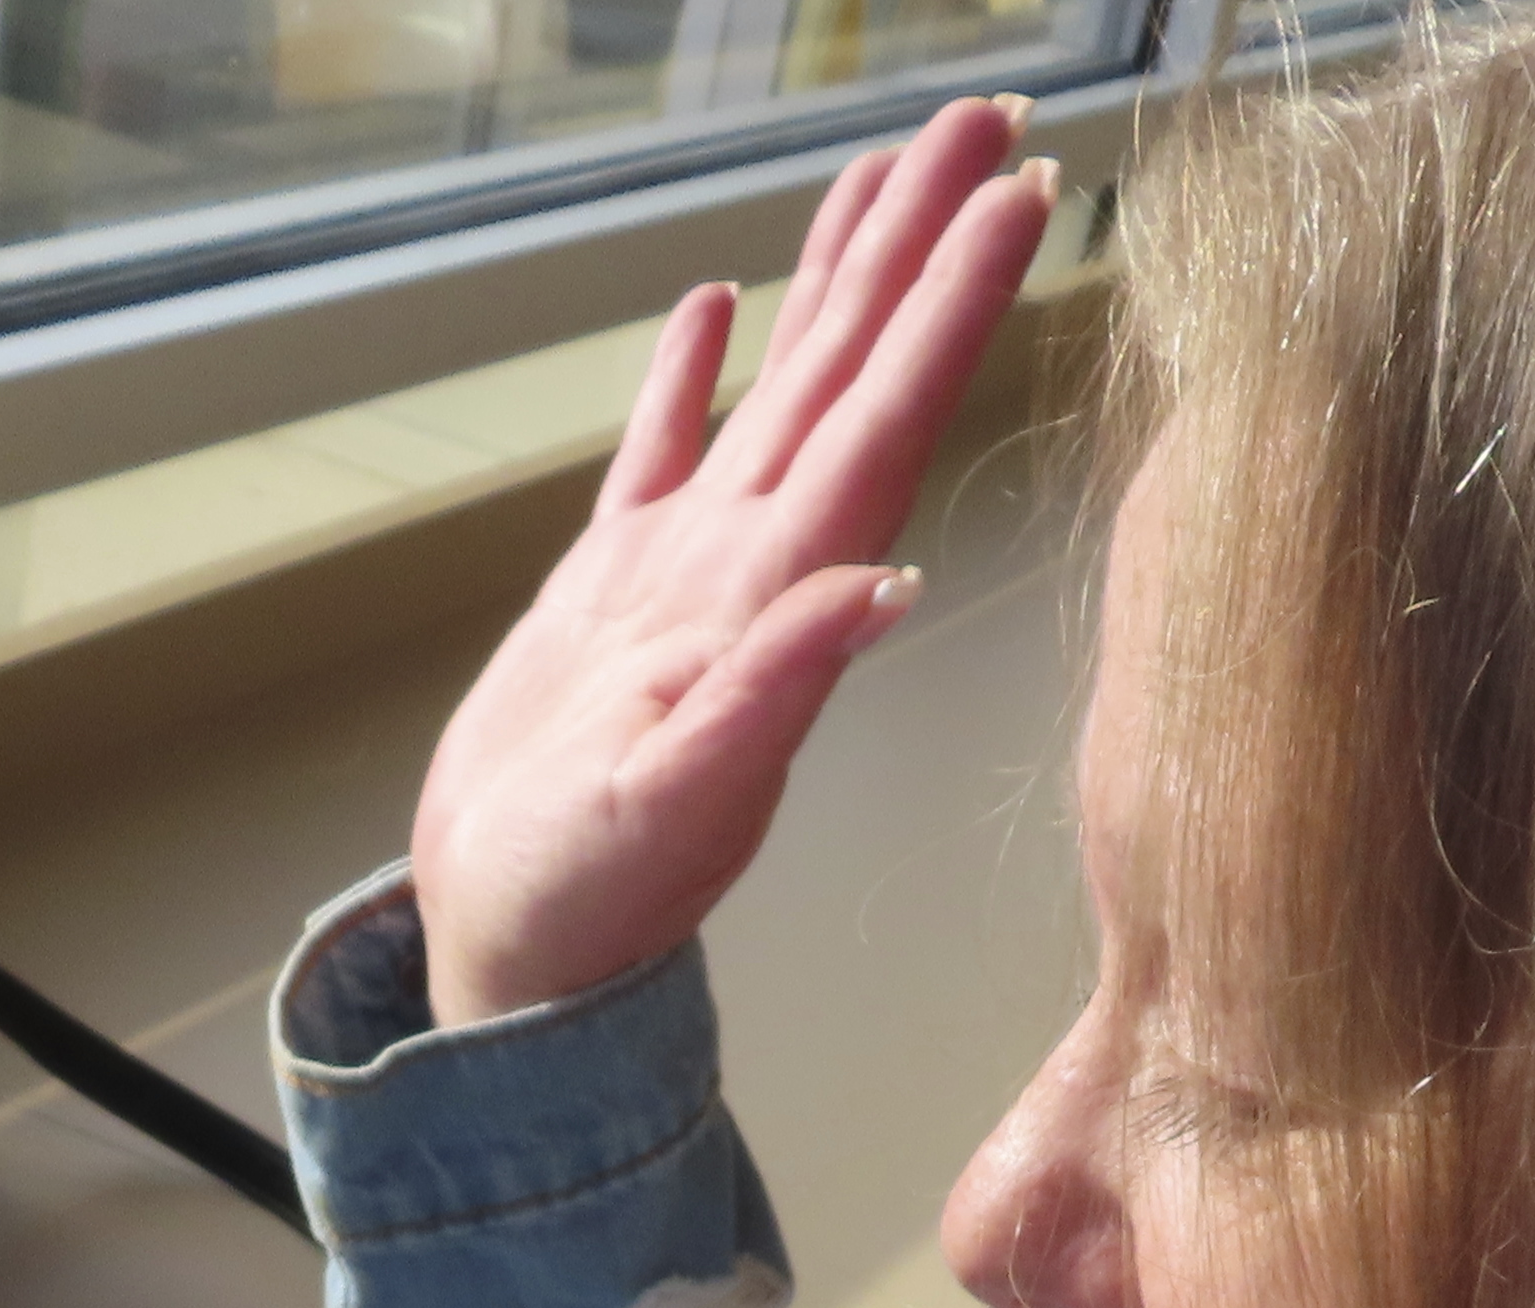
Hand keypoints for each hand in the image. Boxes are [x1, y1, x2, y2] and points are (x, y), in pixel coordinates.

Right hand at [410, 97, 1055, 1026]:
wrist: (509, 960)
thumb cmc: (582, 905)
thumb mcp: (676, 805)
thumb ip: (773, 693)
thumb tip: (879, 588)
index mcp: (776, 599)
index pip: (890, 419)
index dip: (956, 302)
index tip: (1025, 191)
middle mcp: (753, 566)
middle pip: (858, 370)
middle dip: (924, 241)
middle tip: (988, 119)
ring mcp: (687, 574)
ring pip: (782, 386)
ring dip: (841, 279)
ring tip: (887, 168)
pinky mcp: (612, 594)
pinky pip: (666, 448)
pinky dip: (693, 369)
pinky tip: (721, 297)